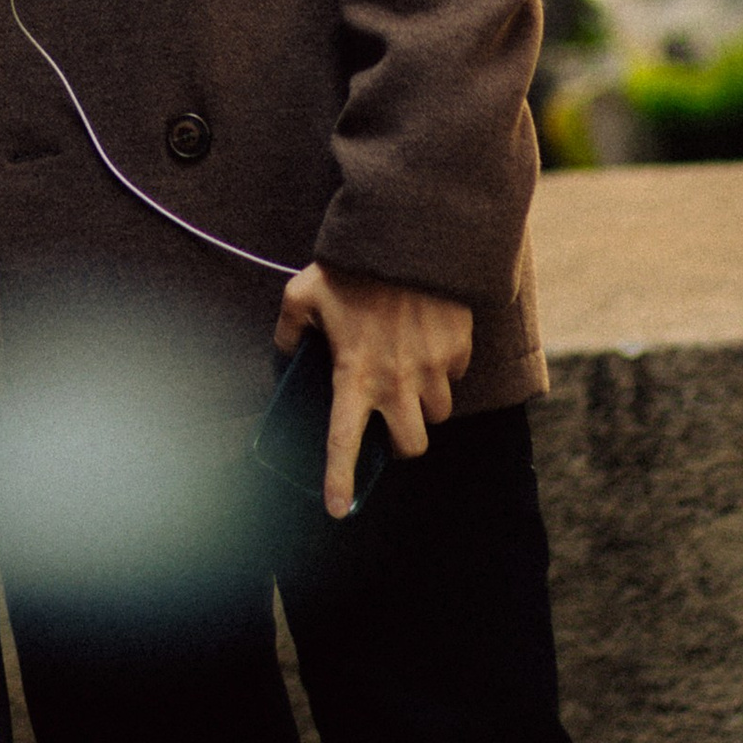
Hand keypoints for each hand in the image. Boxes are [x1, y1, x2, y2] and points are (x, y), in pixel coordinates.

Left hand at [274, 262, 473, 521]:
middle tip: (392, 422)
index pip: (344, 441)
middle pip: (412, 447)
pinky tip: (426, 339)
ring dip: (424, 402)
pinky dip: (443, 367)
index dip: (340, 480)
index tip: (338, 509)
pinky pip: (455, 374)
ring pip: (438, 412)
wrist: (406, 233)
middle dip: (404, 443)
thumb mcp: (303, 293)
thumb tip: (284, 353)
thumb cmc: (350, 267)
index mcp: (353, 374)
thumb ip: (289, 330)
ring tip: (408, 371)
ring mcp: (432, 368)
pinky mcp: (458, 349)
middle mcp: (396, 382)